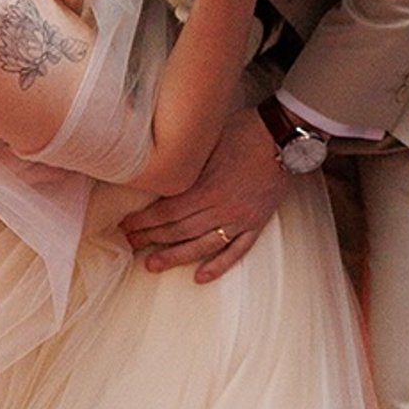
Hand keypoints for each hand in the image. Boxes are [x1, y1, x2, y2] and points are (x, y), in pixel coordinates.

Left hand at [119, 105, 287, 282]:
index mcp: (208, 187)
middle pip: (180, 231)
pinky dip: (218, 266)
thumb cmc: (244, 131)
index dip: (144, 221)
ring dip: (176, 257)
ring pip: (203, 246)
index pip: (167, 212)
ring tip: (153, 264)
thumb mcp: (208, 142)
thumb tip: (159, 171)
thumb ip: (186, 163)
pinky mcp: (257, 224)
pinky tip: (200, 277)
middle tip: (130, 244)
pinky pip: (236, 251)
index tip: (125, 225)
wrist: (283, 136)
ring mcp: (241, 219)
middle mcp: (222, 208)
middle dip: (151, 238)